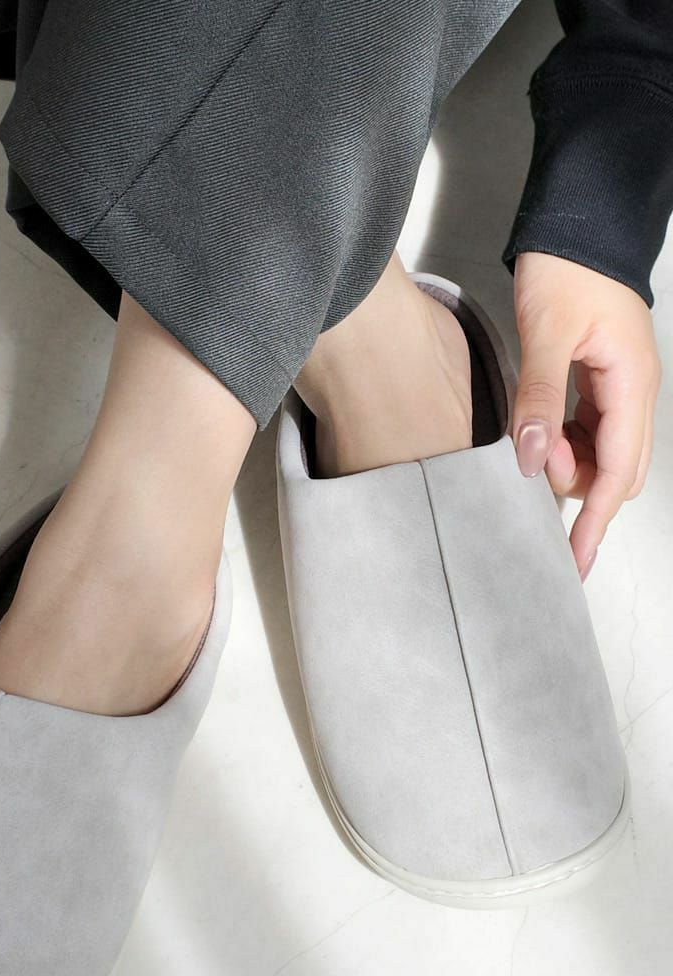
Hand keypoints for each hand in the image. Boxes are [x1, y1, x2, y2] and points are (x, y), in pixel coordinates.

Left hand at [511, 251, 660, 579]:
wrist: (577, 225)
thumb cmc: (568, 269)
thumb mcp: (547, 333)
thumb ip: (540, 397)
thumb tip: (534, 458)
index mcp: (633, 384)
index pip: (618, 472)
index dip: (595, 520)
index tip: (574, 558)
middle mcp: (635, 392)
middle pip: (617, 472)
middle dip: (579, 492)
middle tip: (532, 487)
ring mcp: (620, 388)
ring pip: (602, 454)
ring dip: (569, 465)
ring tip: (532, 446)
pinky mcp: (599, 381)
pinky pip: (588, 430)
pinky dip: (564, 443)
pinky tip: (537, 435)